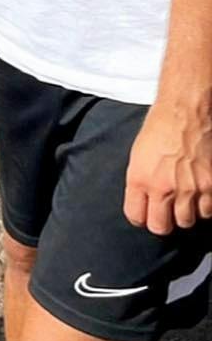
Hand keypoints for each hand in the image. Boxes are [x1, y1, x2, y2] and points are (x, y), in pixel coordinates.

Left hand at [124, 98, 211, 233]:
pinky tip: (200, 194)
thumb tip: (143, 202)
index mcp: (140, 180)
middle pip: (162, 227)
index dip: (140, 218)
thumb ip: (140, 182)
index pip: (136, 217)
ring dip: (185, 213)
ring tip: (184, 199)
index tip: (144, 215)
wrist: (185, 113)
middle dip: (162, 222)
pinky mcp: (211, 185)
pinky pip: (208, 211)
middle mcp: (164, 188)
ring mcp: (190, 189)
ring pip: (187, 221)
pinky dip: (204, 206)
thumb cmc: (158, 129)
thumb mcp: (137, 156)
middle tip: (164, 214)